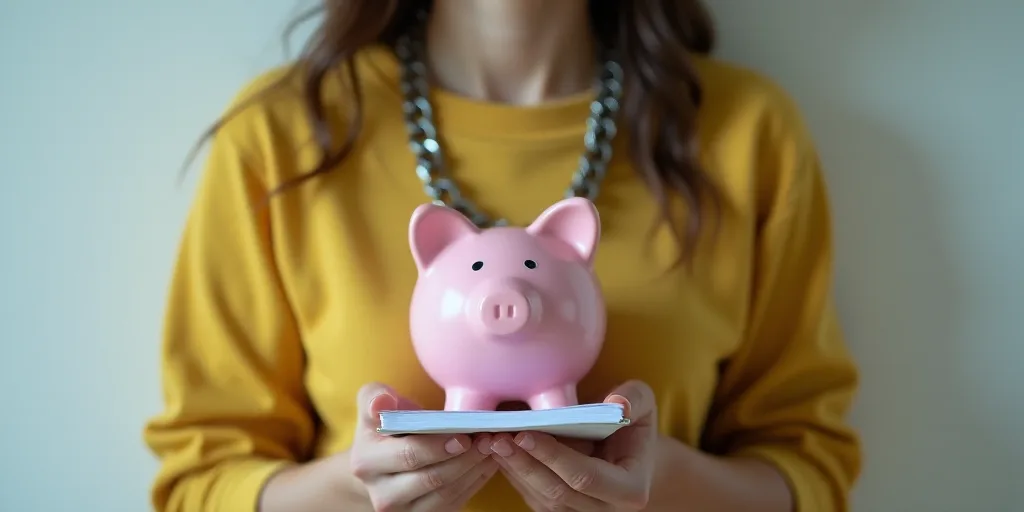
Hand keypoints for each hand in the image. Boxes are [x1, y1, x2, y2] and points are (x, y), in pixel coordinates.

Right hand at [348, 383, 498, 510]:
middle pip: (431, 479)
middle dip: (464, 459)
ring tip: (491, 447)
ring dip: (473, 470)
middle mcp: (382, 494)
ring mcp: (403, 511)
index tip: (464, 436)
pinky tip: (487, 461)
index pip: (408, 456)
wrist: (380, 462)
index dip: (438, 447)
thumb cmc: (383, 425)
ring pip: (446, 494)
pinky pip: (454, 503)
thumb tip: (381, 404)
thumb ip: (375, 397)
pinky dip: (475, 481)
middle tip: (486, 439)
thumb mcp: (373, 403)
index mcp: (366, 463)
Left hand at [492, 381, 657, 510]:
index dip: (554, 457)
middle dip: (524, 463)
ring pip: (540, 496)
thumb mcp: (642, 402)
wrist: (630, 450)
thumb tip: (616, 405)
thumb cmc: (633, 423)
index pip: (585, 476)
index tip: (525, 434)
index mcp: (630, 489)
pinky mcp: (559, 510)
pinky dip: (513, 472)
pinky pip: (532, 495)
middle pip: (557, 491)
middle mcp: (605, 509)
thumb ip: (633, 399)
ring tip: (490, 441)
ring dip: (513, 469)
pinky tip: (498, 450)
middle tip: (498, 437)